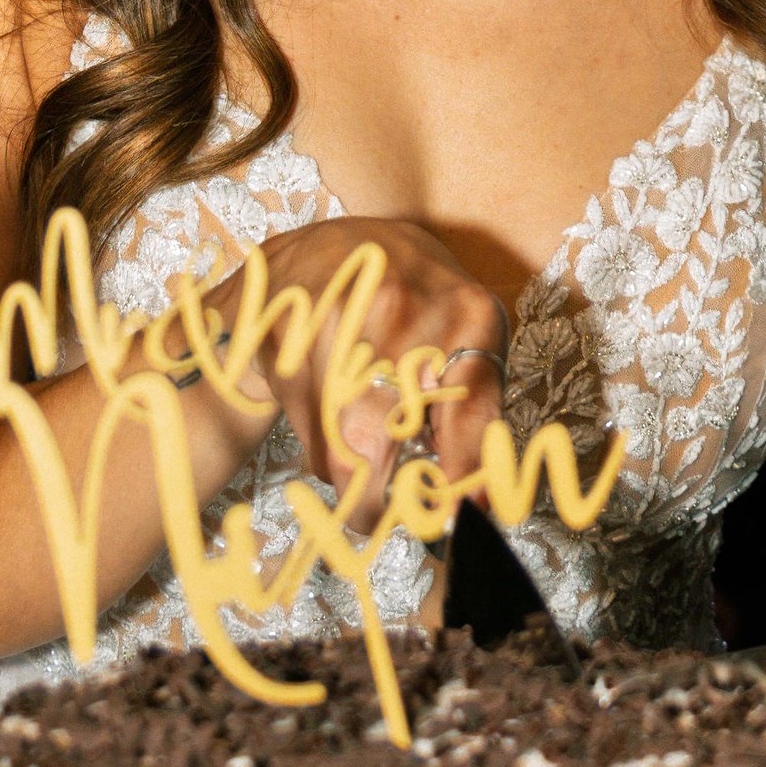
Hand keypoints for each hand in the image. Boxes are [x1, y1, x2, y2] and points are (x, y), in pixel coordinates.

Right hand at [219, 218, 508, 526]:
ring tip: (359, 454)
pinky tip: (329, 414)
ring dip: (347, 474)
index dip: (465, 471)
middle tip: (387, 516)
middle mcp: (404, 308)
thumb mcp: (465, 339)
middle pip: (385, 440)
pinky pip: (301, 425)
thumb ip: (476, 414)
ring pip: (334, 443)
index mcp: (468, 313)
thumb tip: (478, 503)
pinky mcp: (286, 331)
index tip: (462, 517)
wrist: (333, 249)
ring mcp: (338, 315)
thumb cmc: (416, 307)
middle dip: (384, 498)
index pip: (471, 407)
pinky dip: (317, 445)